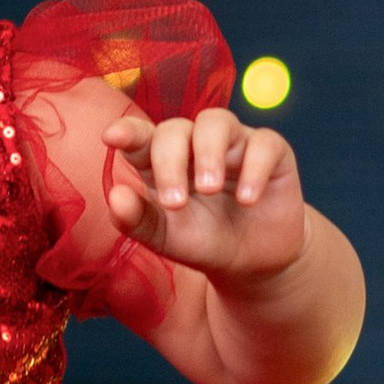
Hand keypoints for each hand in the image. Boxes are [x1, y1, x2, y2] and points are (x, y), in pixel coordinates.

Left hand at [104, 107, 306, 289]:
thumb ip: (138, 220)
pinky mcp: (271, 152)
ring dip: (209, 152)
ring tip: (209, 188)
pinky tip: (247, 199)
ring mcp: (233, 144)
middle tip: (175, 203)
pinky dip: (254, 167)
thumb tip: (116, 196)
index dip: (128, 132)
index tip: (111, 137)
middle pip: (175, 129)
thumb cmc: (203, 240)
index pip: (141, 137)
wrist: (254, 262)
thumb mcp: (167, 238)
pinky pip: (264, 143)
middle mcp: (195, 144)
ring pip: (217, 121)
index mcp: (161, 160)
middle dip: (170, 161)